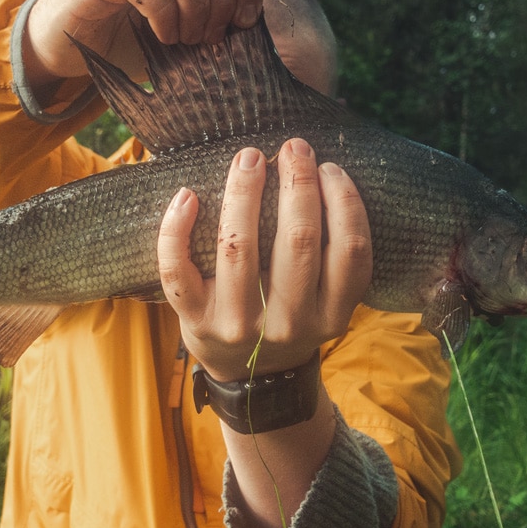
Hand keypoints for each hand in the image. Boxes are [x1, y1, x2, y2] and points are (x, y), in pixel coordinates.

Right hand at [23, 0, 263, 87]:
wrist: (64, 51)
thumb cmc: (126, 38)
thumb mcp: (180, 21)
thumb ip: (212, 5)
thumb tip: (256, 16)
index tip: (244, 23)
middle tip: (210, 38)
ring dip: (192, 4)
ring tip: (186, 38)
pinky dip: (163, 13)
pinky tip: (164, 36)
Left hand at [158, 138, 371, 382]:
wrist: (250, 380)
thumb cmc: (289, 320)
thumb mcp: (325, 305)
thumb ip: (333, 259)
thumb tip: (325, 172)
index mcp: (330, 316)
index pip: (350, 252)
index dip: (344, 202)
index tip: (331, 168)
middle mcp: (288, 324)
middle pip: (297, 242)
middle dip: (298, 184)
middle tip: (293, 147)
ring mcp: (237, 324)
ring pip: (238, 246)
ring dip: (244, 192)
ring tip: (249, 158)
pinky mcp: (194, 320)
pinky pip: (177, 271)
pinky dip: (176, 229)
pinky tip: (187, 194)